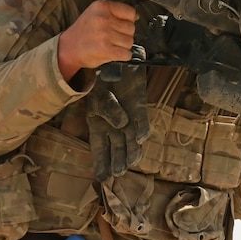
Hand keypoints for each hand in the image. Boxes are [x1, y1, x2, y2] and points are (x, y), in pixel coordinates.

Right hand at [58, 0, 138, 80]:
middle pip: (131, 28)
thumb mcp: (95, 13)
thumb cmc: (83, 32)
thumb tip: (136, 16)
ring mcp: (105, 35)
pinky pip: (127, 54)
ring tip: (110, 45)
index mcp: (101, 7)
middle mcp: (103, 19)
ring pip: (130, 42)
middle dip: (125, 34)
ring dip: (123, 46)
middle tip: (112, 37)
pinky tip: (113, 53)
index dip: (128, 20)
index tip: (121, 25)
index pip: (130, 12)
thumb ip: (114, 12)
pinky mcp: (106, 50)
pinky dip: (122, 56)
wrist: (68, 49)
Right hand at [86, 64, 149, 180]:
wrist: (116, 60)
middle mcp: (113, 125)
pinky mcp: (140, 107)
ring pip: (130, 139)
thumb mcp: (98, 96)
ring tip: (131, 163)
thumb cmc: (100, 79)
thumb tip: (121, 126)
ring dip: (131, 151)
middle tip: (118, 174)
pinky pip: (142, 121)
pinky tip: (141, 138)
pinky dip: (142, 129)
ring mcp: (128, 117)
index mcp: (98, 124)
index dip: (101, 163)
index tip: (102, 179)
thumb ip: (108, 110)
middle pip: (116, 148)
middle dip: (117, 161)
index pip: (99, 148)